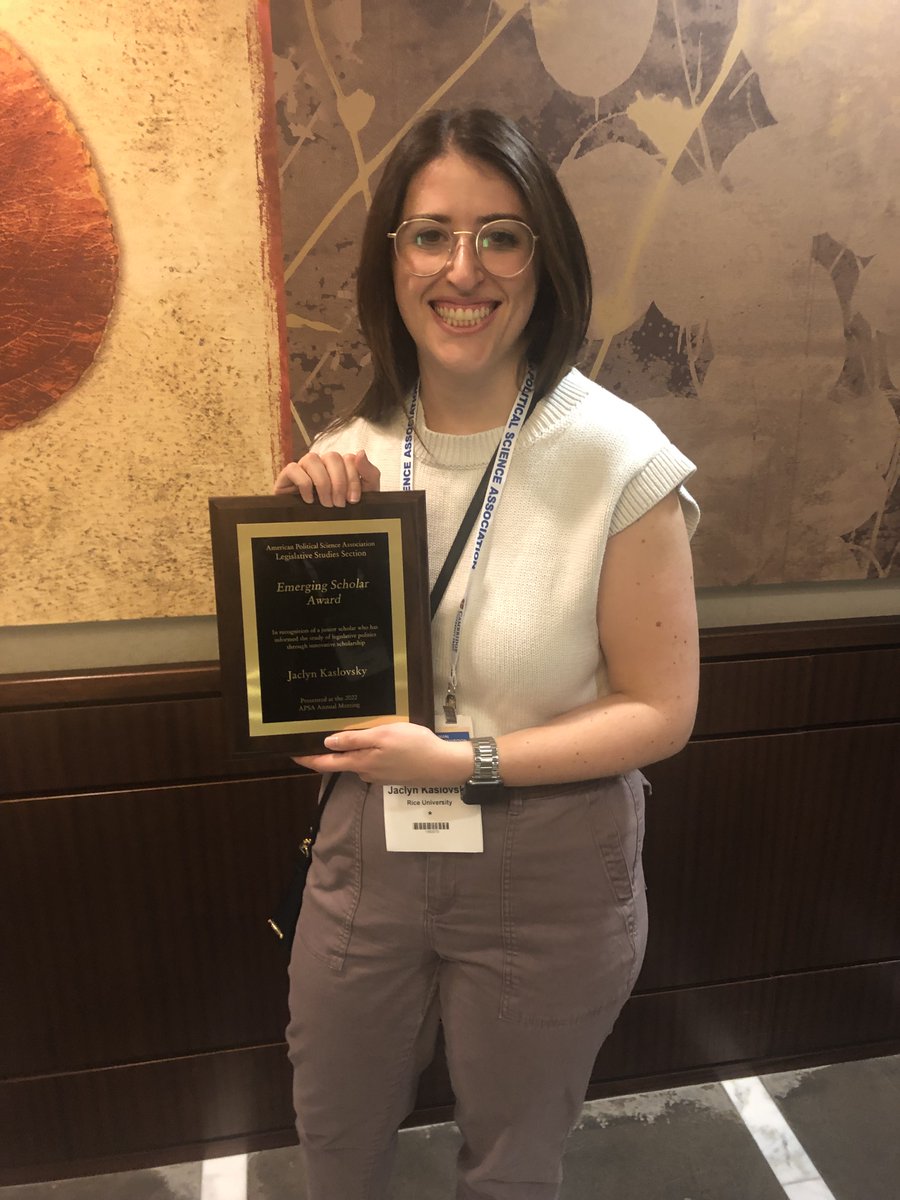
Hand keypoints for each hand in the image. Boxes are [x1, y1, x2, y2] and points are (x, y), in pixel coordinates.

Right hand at [274, 449, 379, 506]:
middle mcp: (322, 464)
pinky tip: (309, 500)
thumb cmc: (343, 513)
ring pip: (312, 458)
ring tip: (326, 503)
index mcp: (340, 466)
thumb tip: (361, 452)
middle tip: (339, 504)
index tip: (353, 500)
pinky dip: (304, 484)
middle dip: (339, 482)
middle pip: (332, 456)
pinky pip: (293, 469)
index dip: (353, 479)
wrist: (321, 535)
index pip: (349, 458)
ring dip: (322, 483)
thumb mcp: (364, 496)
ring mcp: (304, 468)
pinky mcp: (287, 477)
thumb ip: (369, 474)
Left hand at [293, 722, 471, 786]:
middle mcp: (365, 771)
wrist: (443, 765)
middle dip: (327, 752)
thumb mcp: (383, 736)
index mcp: (360, 762)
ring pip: (357, 761)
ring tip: (347, 731)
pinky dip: (366, 752)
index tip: (291, 752)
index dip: (306, 759)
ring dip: (350, 750)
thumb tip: (327, 744)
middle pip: (339, 762)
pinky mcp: (390, 773)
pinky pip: (371, 762)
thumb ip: (355, 740)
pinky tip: (374, 741)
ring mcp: (378, 774)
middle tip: (315, 737)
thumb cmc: (414, 746)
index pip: (324, 763)